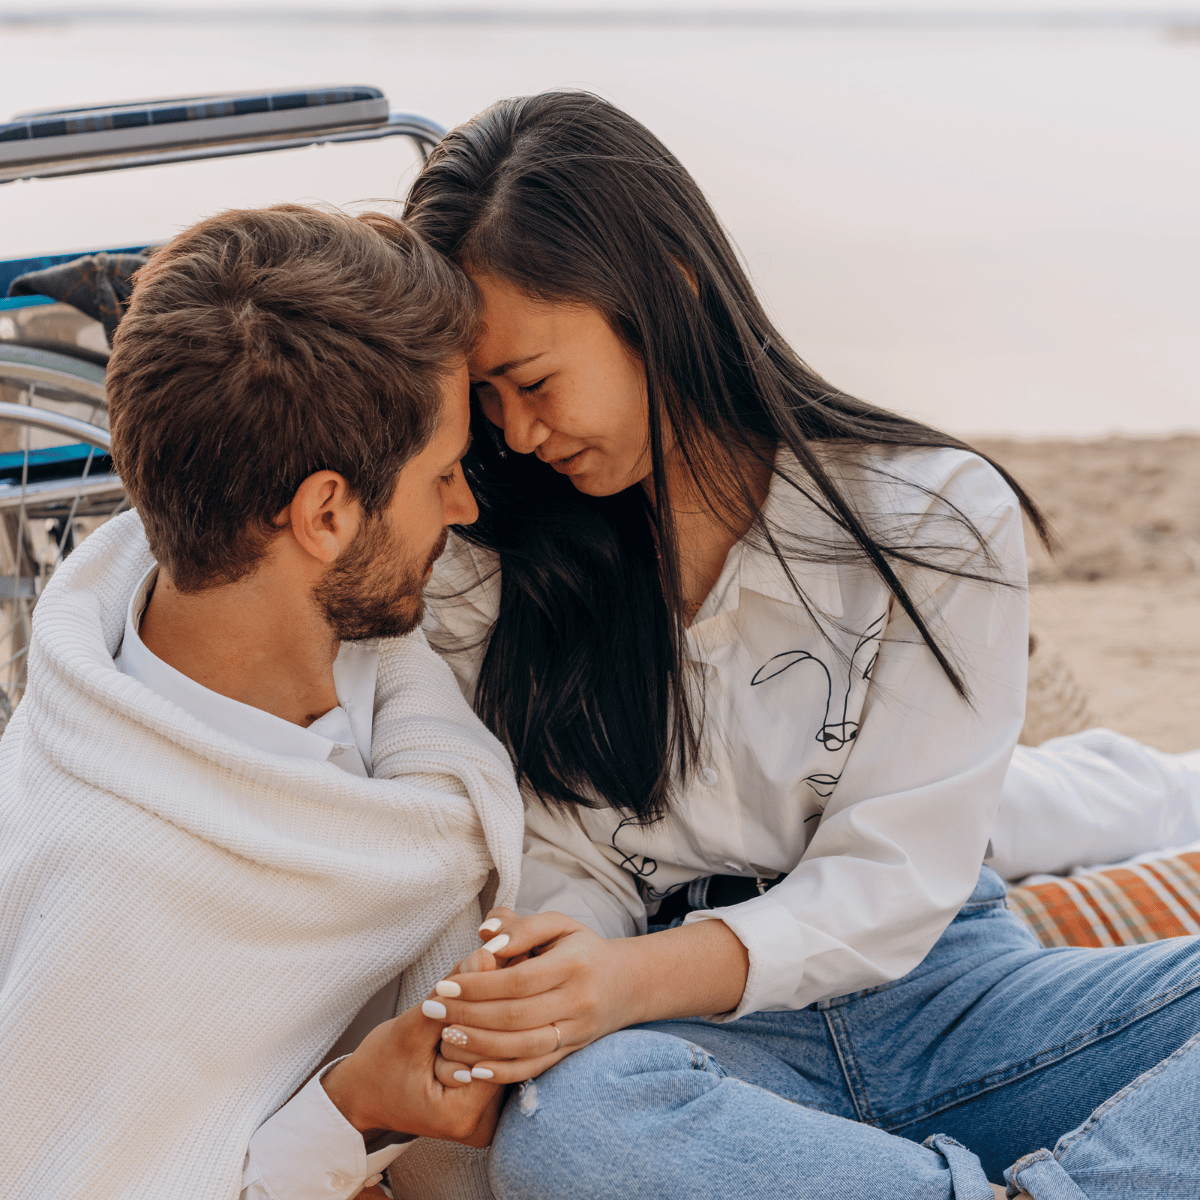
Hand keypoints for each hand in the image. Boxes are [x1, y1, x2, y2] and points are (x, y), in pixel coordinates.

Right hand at [321, 958, 504, 1147]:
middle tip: (498, 964)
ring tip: (492, 979)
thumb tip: (487, 956)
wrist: (363, 1096)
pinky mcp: (486, 1102)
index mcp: (461, 1115)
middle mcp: (481, 1123)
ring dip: (498, 1013)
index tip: (497, 964)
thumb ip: (450, 996)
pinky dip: (492, 1027)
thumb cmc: (379, 1066)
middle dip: (499, 1005)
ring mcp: (486, 1116)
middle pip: (508, 1051)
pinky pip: (500, 1057)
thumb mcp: (409, 1027)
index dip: (495, 1004)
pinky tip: (483, 1002)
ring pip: (507, 1051)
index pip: (498, 1049)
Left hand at [423, 908, 749, 1083]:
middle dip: (468, 1015)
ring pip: (523, 1048)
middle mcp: (578, 1002)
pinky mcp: (571, 1053)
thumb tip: (484, 935)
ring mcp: (576, 1032)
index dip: (478, 985)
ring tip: (446, 1035)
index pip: (518, 980)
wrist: (627, 983)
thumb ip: (520, 926)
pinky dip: (504, 1073)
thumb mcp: (558, 925)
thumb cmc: (582, 948)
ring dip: (480, 1045)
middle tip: (432, 1008)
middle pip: (515, 1017)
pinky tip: (474, 1069)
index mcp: (573, 965)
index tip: (444, 984)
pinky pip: (535, 1069)